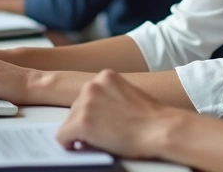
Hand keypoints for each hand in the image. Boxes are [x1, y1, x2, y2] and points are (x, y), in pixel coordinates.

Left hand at [57, 70, 179, 159]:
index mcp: (105, 76)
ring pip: (69, 121)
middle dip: (85, 120)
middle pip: (75, 107)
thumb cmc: (152, 118)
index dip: (93, 111)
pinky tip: (78, 146)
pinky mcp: (81, 122)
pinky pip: (62, 135)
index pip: (88, 95)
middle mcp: (92, 85)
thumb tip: (98, 111)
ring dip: (80, 131)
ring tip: (100, 139)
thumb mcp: (128, 94)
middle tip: (102, 133)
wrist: (160, 129)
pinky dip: (68, 143)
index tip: (99, 121)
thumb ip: (110, 96)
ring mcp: (85, 103)